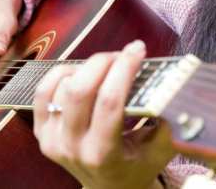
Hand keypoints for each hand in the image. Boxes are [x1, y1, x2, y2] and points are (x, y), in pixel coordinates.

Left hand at [33, 40, 174, 188]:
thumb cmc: (139, 166)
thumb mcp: (162, 148)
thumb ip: (169, 118)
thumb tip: (173, 80)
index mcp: (104, 154)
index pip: (109, 102)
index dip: (124, 69)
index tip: (138, 50)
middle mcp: (73, 148)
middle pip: (80, 90)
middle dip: (103, 62)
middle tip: (122, 54)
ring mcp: (53, 140)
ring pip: (61, 87)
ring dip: (86, 67)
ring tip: (107, 66)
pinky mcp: (41, 133)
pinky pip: (43, 93)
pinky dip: (60, 74)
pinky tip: (79, 71)